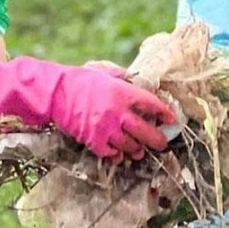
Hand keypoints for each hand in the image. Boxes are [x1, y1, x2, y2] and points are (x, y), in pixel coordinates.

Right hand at [51, 63, 175, 160]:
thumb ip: (122, 77)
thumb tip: (134, 79)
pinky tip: (119, 154)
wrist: (56, 92)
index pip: (151, 104)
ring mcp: (105, 128)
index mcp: (122, 93)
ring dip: (137, 150)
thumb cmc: (80, 79)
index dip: (164, 113)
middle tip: (163, 144)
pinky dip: (117, 155)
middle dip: (158, 140)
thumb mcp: (104, 72)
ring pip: (130, 146)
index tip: (172, 120)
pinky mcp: (93, 140)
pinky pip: (111, 153)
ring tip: (140, 150)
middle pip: (145, 132)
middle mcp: (117, 112)